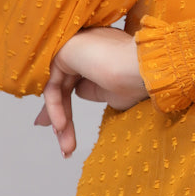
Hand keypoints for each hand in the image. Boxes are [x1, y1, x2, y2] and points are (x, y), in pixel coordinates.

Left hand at [34, 27, 147, 156]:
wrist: (141, 70)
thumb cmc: (137, 81)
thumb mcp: (113, 93)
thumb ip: (94, 91)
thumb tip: (78, 91)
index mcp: (98, 54)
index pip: (74, 83)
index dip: (66, 109)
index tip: (63, 131)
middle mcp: (84, 48)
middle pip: (64, 88)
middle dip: (61, 119)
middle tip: (63, 145)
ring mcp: (73, 48)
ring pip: (58, 90)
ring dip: (61, 120)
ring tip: (67, 147)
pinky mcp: (63, 53)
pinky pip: (53, 87)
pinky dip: (55, 109)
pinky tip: (61, 127)